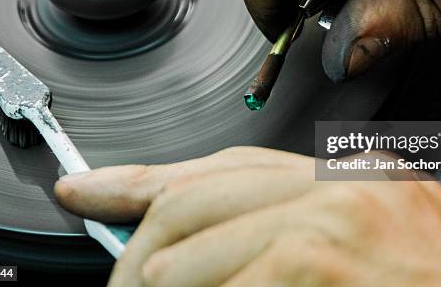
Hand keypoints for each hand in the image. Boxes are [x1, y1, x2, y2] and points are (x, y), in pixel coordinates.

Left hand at [54, 148, 440, 285]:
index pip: (227, 166)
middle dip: (142, 240)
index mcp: (350, 174)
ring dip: (161, 278)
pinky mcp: (333, 252)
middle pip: (204, 192)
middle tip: (117, 281)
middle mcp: (348, 178)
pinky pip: (240, 275)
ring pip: (205, 233)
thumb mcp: (345, 253)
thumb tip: (175, 246)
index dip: (146, 180)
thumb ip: (267, 235)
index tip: (90, 189)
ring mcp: (345, 208)